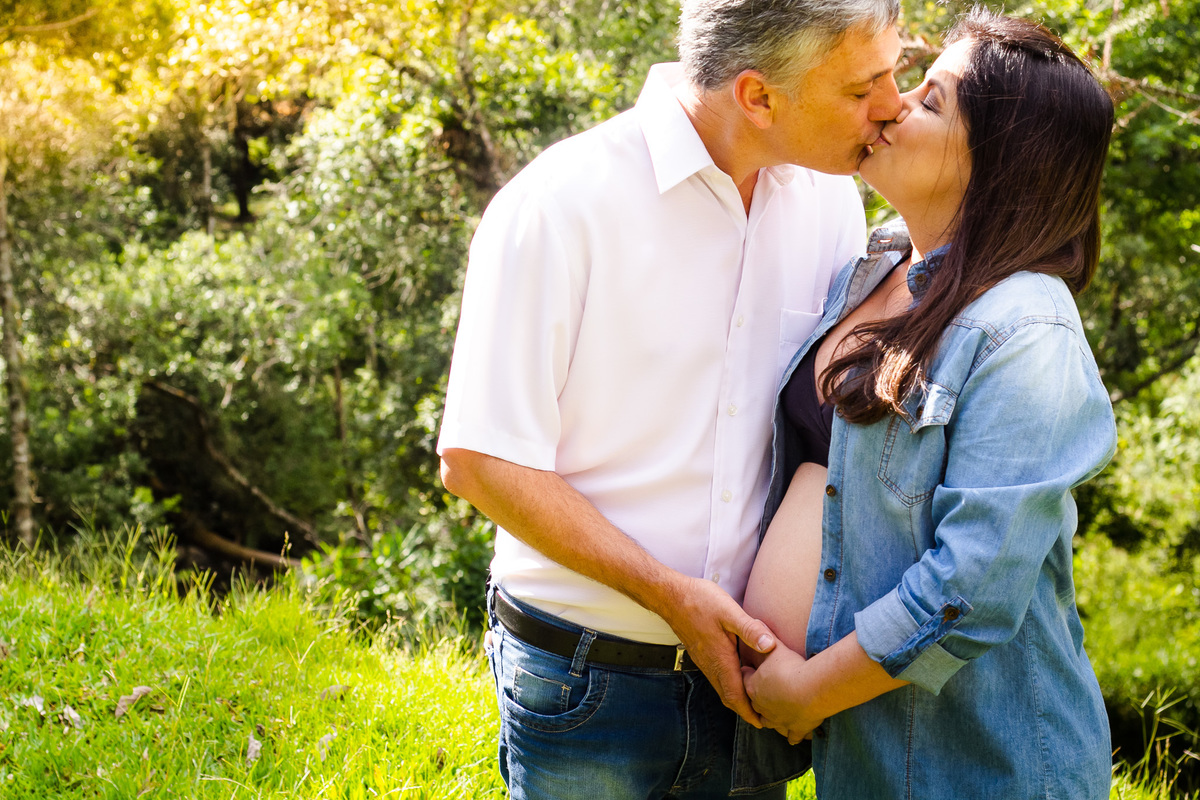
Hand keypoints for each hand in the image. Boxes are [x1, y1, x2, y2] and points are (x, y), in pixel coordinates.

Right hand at [655, 575, 775, 726]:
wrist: (670, 596)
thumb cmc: (699, 601)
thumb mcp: (729, 611)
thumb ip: (750, 629)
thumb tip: (770, 646)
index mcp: (720, 659)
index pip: (735, 695)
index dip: (748, 712)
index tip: (762, 724)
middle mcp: (711, 665)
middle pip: (728, 697)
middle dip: (745, 710)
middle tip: (764, 718)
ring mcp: (704, 660)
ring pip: (722, 687)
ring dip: (737, 698)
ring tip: (755, 701)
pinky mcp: (701, 653)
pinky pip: (717, 677)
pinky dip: (730, 684)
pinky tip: (740, 676)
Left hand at [743, 642, 824, 743]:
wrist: (810, 691)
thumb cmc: (790, 668)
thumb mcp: (775, 647)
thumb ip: (764, 634)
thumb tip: (754, 618)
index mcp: (752, 687)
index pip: (745, 679)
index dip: (748, 674)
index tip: (751, 670)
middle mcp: (761, 706)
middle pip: (755, 703)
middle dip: (759, 698)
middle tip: (765, 692)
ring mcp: (777, 720)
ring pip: (770, 722)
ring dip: (772, 719)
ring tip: (776, 713)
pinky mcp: (795, 728)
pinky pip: (792, 735)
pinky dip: (793, 735)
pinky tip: (793, 736)